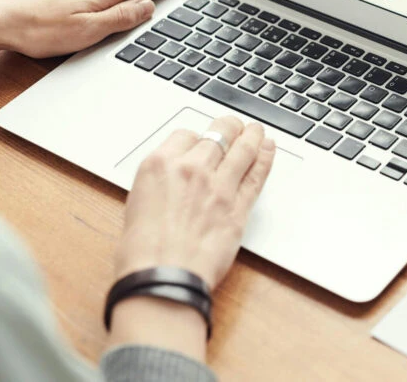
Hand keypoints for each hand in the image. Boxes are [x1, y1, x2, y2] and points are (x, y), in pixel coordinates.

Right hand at [114, 117, 274, 288]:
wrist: (161, 279)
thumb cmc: (142, 252)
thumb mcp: (137, 204)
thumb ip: (160, 185)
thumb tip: (173, 182)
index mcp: (160, 164)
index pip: (185, 134)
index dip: (195, 138)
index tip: (199, 142)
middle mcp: (191, 168)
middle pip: (218, 134)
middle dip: (227, 127)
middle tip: (233, 126)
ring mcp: (219, 186)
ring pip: (242, 148)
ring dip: (251, 135)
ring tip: (255, 130)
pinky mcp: (239, 207)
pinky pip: (257, 174)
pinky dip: (266, 158)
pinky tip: (269, 149)